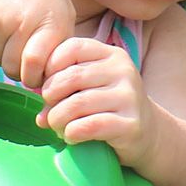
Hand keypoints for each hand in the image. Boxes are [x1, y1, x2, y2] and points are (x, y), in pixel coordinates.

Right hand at [0, 0, 76, 89]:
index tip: (35, 75)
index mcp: (51, 23)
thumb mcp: (62, 12)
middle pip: (12, 68)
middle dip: (17, 69)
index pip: (35, 66)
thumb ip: (60, 44)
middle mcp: (23, 22)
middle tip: (21, 55)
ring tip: (11, 30)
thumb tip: (52, 79)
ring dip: (2, 53)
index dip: (34, 77)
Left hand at [37, 37, 156, 168]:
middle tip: (49, 112)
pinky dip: (71, 133)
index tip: (45, 87)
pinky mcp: (130, 124)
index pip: (70, 48)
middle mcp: (124, 71)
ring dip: (57, 120)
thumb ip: (64, 82)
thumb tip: (37, 102)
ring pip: (75, 105)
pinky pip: (87, 126)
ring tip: (58, 127)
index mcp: (112, 54)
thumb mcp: (91, 85)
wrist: (147, 134)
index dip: (49, 68)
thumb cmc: (108, 107)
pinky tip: (72, 137)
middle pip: (70, 78)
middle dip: (50, 99)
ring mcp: (130, 97)